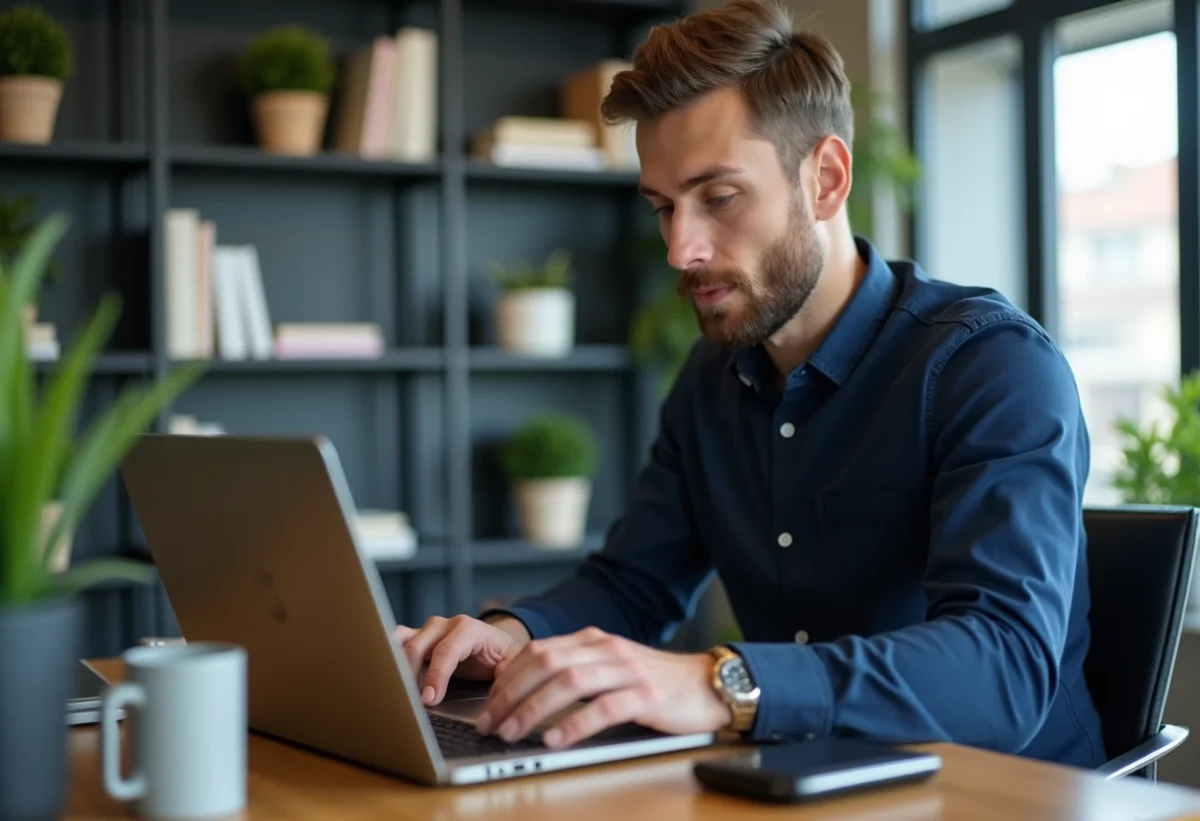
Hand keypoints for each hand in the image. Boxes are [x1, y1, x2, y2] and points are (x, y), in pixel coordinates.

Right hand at [394, 615, 528, 705]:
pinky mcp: (417, 638)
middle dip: (411, 676)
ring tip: (394, 690)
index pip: (447, 650)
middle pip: (418, 646)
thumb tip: (500, 693)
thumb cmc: (502, 655)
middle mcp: (445, 625)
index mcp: (469, 629)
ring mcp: (428, 630)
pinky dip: (388, 657)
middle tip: (410, 703)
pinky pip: (395, 642)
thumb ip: (506, 675)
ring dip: (394, 664)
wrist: (497, 643)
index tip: (429, 700)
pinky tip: (387, 678)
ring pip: (401, 639)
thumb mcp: (511, 663)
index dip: (436, 676)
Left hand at [476, 626, 731, 748]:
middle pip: (546, 665)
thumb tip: (524, 691)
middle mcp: (606, 649)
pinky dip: (574, 725)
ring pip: (569, 684)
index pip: (538, 652)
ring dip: (533, 710)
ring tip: (512, 733)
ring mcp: (627, 670)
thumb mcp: (610, 667)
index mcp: (592, 641)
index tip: (487, 705)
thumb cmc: (654, 683)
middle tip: (490, 723)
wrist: (707, 684)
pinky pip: (604, 708)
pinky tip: (555, 740)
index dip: (507, 678)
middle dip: (510, 695)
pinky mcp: (647, 696)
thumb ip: (575, 671)